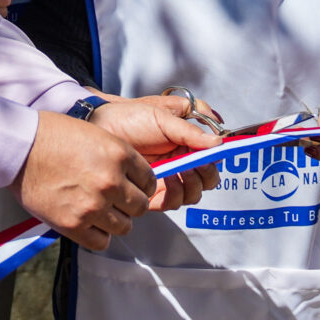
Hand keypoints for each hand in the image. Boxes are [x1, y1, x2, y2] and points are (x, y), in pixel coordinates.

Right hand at [13, 109, 155, 249]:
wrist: (19, 147)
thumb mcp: (97, 135)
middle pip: (140, 207)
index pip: (149, 181)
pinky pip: (101, 242)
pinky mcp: (73, 224)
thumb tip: (133, 180)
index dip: (141, 186)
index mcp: (119, 155)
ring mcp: (93, 205)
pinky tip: (89, 223)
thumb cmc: (52, 136)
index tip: (133, 188)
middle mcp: (110, 181)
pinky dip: (97, 235)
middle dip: (130, 205)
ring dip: (114, 221)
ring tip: (99, 212)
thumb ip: (118, 158)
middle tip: (116, 201)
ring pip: (124, 226)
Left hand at [89, 95, 225, 209]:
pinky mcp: (152, 190)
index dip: (213, 161)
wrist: (101, 126)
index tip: (206, 158)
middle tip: (191, 166)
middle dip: (203, 176)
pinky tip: (165, 182)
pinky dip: (172, 196)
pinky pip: (170, 203)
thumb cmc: (130, 116)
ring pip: (191, 194)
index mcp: (187, 141)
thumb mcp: (162, 117)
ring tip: (176, 172)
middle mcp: (181, 160)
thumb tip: (217, 143)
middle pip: (206, 180)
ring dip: (188, 186)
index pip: (212, 159)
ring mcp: (167, 176)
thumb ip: (190, 131)